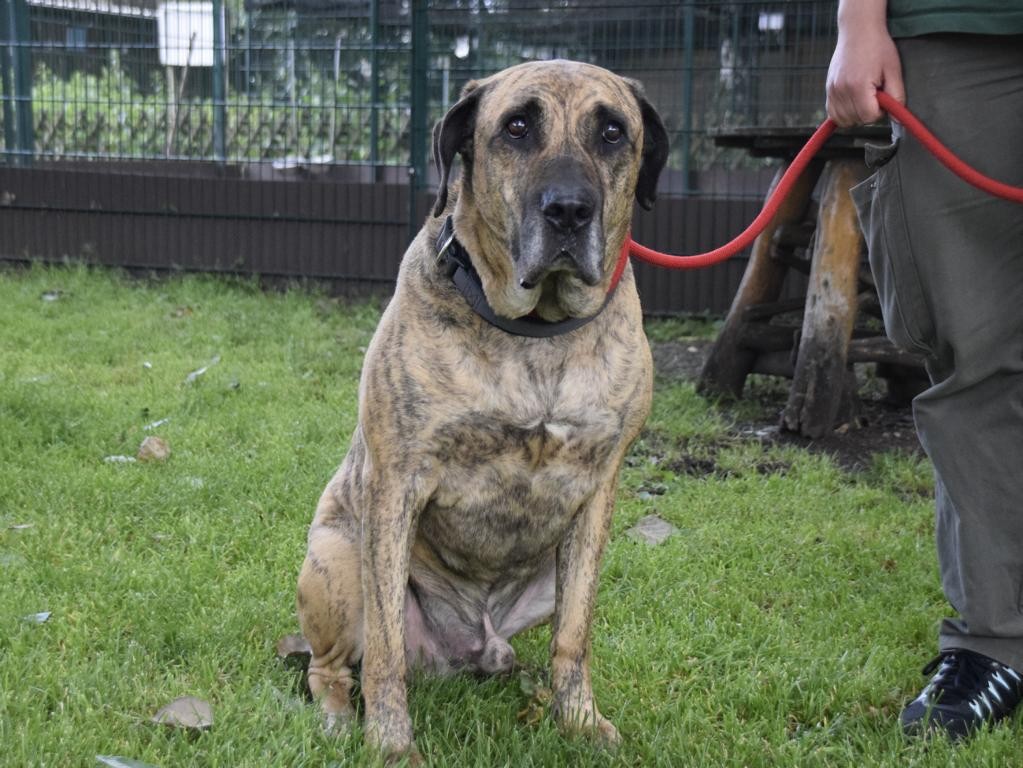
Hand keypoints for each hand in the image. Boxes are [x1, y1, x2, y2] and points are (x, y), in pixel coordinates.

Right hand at [825, 0, 905, 126]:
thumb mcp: (893, 70)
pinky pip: (833, 114)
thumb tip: (898, 119)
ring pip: (843, 120)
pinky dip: (843, 114)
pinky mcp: (828, 89)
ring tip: (864, 99)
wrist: (858, 31)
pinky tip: (853, 103)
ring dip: (855, 115)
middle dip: (868, 113)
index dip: (879, 112)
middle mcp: (842, 90)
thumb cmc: (878, 47)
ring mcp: (832, 90)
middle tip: (875, 96)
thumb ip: (897, 95)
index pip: (868, 116)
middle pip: (856, 120)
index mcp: (859, 86)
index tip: (883, 99)